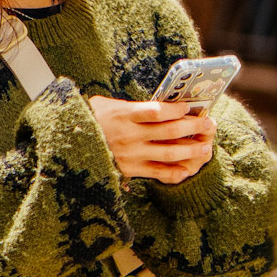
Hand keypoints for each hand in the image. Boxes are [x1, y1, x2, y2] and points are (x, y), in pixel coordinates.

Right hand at [88, 96, 216, 183]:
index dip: (178, 109)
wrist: (67, 143)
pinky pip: (158, 173)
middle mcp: (130, 135)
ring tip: (205, 147)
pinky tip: (187, 169)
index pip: (158, 111)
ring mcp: (131, 155)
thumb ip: (132, 105)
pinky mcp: (129, 170)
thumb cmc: (91, 119)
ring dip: (191, 150)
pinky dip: (175, 172)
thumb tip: (161, 104)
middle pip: (170, 131)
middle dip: (194, 127)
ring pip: (169, 153)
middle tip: (209, 123)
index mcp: (124, 115)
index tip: (190, 106)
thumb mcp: (106, 104)